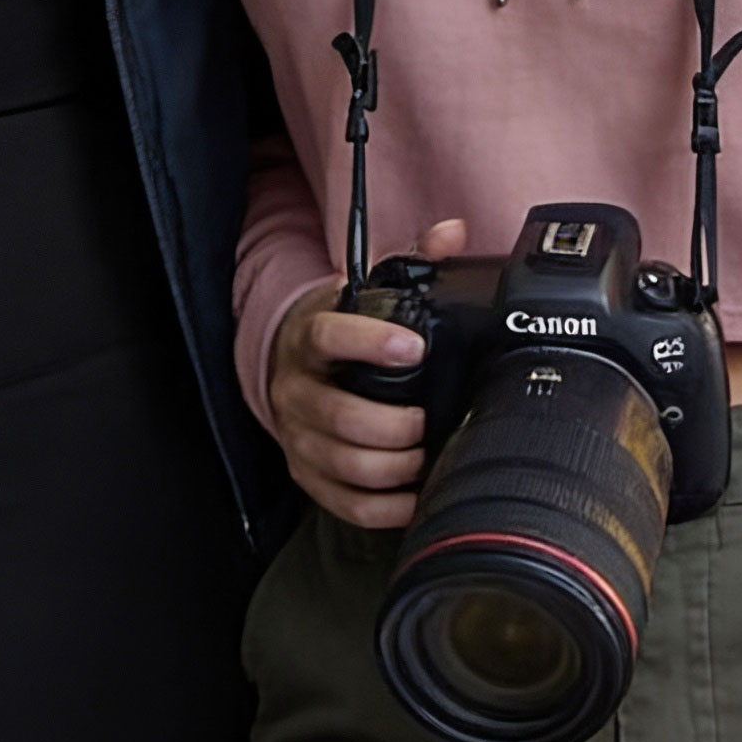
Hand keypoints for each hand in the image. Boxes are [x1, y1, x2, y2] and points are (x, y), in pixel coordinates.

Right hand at [269, 216, 465, 530]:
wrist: (288, 364)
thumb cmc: (340, 329)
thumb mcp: (368, 289)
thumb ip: (412, 260)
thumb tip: (453, 234)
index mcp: (310, 336)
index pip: (329, 336)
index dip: (370, 343)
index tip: (412, 347)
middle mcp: (297, 389)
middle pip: (339, 416)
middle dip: (393, 425)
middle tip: (425, 419)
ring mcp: (298, 436)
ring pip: (342, 464)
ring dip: (392, 467)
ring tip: (423, 455)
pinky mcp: (307, 475)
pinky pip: (344, 503)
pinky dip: (384, 508)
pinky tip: (414, 495)